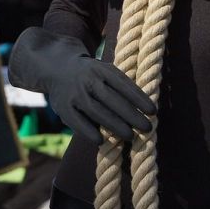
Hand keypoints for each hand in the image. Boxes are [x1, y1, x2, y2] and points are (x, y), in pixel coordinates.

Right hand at [8, 28, 156, 144]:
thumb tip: (144, 108)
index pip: (124, 85)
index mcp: (102, 69)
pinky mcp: (63, 107)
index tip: (153, 111)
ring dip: (115, 125)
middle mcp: (88, 80)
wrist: (56, 67)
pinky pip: (77, 122)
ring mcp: (75, 93)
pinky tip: (101, 141)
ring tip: (130, 136)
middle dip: (131, 115)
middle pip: (113, 100)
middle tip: (147, 128)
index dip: (139, 99)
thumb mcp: (105, 71)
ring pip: (97, 111)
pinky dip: (89, 132)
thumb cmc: (91, 74)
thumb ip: (121, 86)